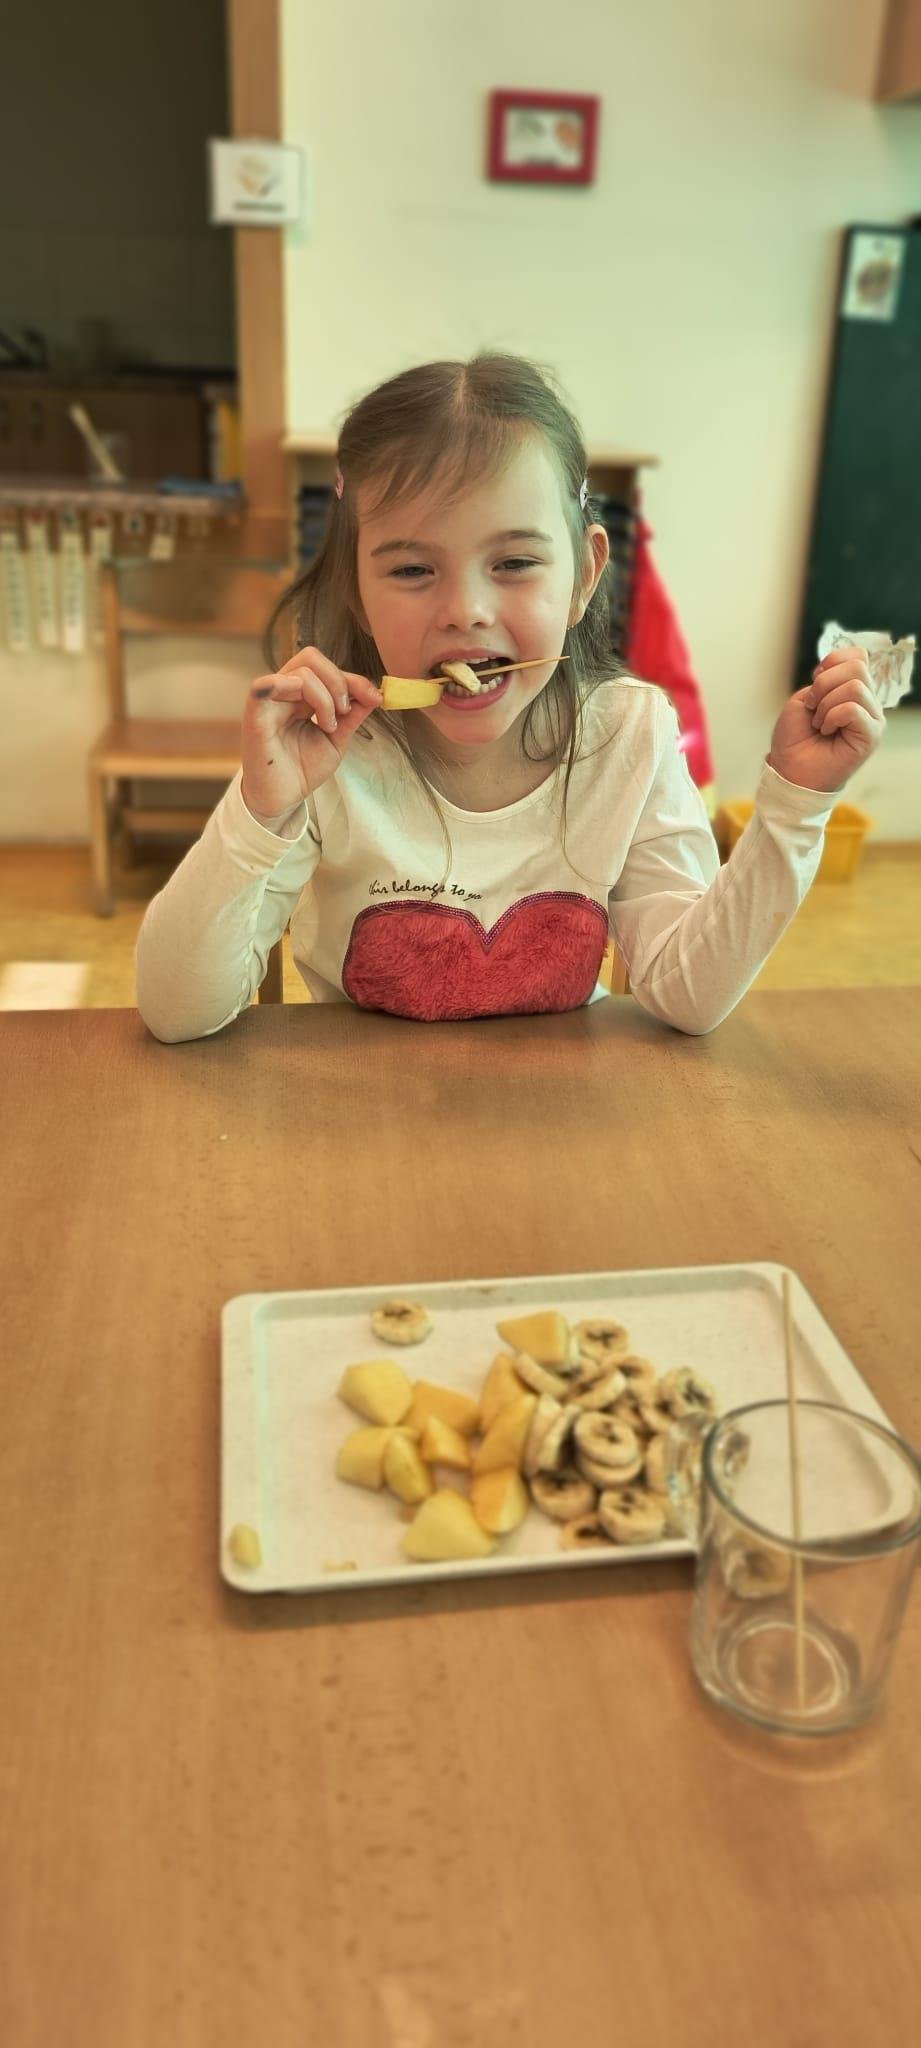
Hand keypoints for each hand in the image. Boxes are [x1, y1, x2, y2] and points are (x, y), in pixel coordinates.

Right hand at [240, 646, 381, 819]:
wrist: (282, 799)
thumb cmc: (302, 769)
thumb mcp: (336, 738)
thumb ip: (352, 714)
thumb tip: (375, 693)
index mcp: (299, 694)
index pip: (326, 668)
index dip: (353, 678)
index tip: (374, 698)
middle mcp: (282, 691)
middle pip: (311, 658)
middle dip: (339, 681)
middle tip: (345, 712)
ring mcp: (268, 700)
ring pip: (301, 671)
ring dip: (325, 697)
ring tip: (329, 726)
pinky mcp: (255, 714)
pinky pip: (268, 684)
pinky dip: (296, 690)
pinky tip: (310, 717)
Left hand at [767, 645, 884, 793]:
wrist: (790, 769)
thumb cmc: (795, 738)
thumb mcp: (804, 698)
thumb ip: (826, 679)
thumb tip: (844, 668)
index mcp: (854, 690)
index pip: (858, 656)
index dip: (832, 662)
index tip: (814, 683)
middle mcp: (868, 702)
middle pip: (858, 667)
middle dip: (825, 683)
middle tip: (813, 707)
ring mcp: (872, 718)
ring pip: (855, 687)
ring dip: (826, 704)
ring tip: (819, 723)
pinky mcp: (872, 735)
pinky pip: (853, 709)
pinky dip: (832, 717)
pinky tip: (826, 731)